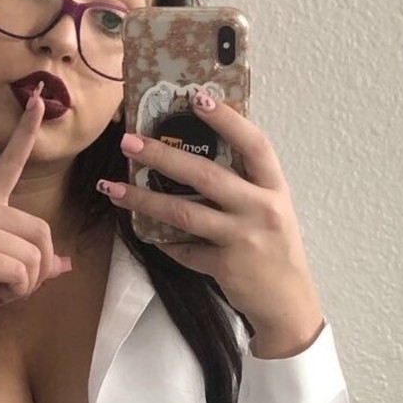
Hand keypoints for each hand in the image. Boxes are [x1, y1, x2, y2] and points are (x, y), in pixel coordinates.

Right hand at [0, 83, 73, 320]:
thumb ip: (26, 259)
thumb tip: (66, 264)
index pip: (8, 163)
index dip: (26, 134)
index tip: (40, 101)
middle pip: (41, 229)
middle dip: (42, 266)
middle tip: (22, 287)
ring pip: (33, 255)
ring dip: (28, 285)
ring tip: (6, 294)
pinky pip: (18, 271)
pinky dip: (17, 291)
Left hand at [96, 93, 324, 345]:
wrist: (288, 303)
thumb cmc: (275, 250)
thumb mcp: (272, 210)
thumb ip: (245, 186)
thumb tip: (196, 157)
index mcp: (274, 189)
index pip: (254, 144)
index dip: (228, 120)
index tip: (198, 99)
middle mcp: (260, 210)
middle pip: (205, 175)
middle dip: (163, 156)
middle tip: (129, 142)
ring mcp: (242, 239)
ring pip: (184, 213)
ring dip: (144, 200)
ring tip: (114, 188)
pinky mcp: (225, 267)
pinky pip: (185, 250)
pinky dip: (165, 243)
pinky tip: (149, 235)